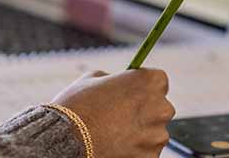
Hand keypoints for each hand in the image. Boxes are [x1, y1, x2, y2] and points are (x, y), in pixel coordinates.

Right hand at [50, 69, 174, 157]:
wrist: (67, 141)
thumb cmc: (78, 106)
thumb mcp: (94, 79)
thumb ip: (114, 79)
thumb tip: (118, 84)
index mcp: (149, 82)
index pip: (158, 81)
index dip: (143, 87)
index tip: (132, 92)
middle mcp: (160, 108)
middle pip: (160, 107)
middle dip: (145, 111)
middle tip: (120, 115)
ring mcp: (157, 135)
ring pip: (154, 132)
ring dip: (140, 132)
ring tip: (114, 134)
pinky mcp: (151, 157)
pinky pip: (147, 151)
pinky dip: (136, 150)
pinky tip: (116, 146)